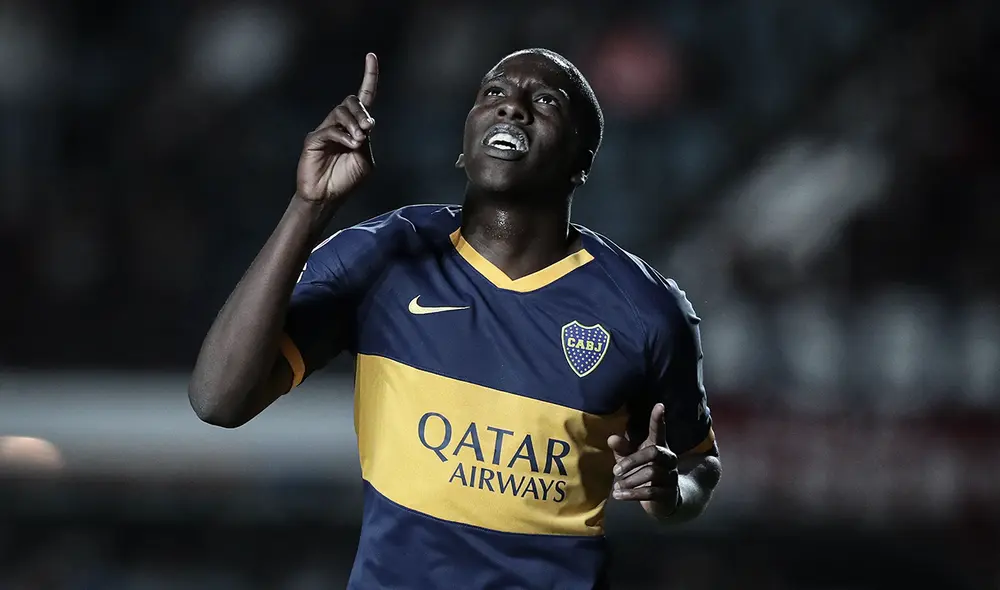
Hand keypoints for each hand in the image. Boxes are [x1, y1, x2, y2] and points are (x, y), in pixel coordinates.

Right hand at [296, 53, 378, 202]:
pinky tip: (350, 145)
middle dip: (362, 112)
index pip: (364, 96)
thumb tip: (365, 124)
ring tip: (358, 140)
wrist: (327, 197)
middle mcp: (340, 124)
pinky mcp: (314, 139)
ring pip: (340, 112)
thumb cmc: (346, 180)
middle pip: (351, 101)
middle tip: (368, 128)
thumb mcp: (365, 161)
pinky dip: (343, 136)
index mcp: (356, 127)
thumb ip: (366, 142)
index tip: (371, 56)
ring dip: (354, 124)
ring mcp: (325, 130)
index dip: (369, 76)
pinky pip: (330, 129)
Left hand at [607, 403, 679, 517]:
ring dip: (630, 480)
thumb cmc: (643, 472)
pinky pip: (651, 492)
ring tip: (616, 486)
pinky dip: (632, 494)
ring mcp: (671, 476)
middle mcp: (668, 459)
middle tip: (615, 471)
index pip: (659, 430)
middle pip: (653, 452)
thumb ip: (622, 449)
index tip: (660, 405)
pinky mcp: (669, 494)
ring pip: (652, 473)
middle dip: (632, 460)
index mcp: (658, 446)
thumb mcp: (630, 459)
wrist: (663, 500)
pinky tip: (618, 496)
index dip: (658, 419)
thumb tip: (611, 438)